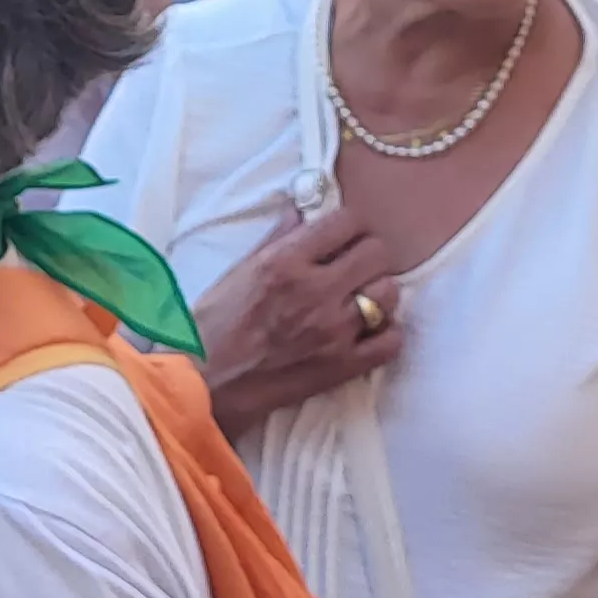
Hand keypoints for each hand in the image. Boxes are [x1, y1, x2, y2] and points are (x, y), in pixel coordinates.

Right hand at [188, 200, 407, 437]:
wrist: (206, 385)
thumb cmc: (211, 327)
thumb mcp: (238, 272)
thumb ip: (275, 240)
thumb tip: (300, 213)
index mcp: (284, 261)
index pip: (346, 221)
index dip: (349, 225)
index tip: (343, 234)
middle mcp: (314, 291)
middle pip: (376, 253)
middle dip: (368, 254)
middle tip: (355, 265)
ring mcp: (333, 330)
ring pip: (388, 293)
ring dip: (377, 292)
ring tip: (361, 299)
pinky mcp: (342, 366)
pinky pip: (391, 341)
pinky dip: (386, 334)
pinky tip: (369, 332)